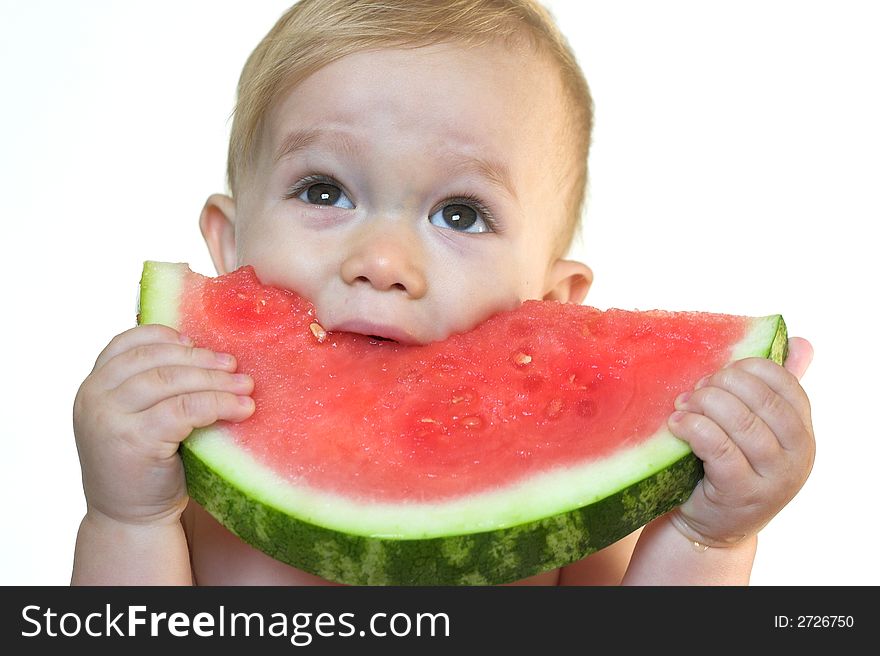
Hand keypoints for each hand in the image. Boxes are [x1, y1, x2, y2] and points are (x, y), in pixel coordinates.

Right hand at [73, 324, 253, 526]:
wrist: (129, 519)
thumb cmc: (144, 465)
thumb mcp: (138, 418)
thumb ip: (152, 387)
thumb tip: (207, 353)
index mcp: (94, 386)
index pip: (126, 343)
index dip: (164, 336)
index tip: (196, 340)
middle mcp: (94, 397)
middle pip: (155, 360)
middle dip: (201, 360)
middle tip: (234, 366)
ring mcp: (109, 418)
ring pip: (171, 381)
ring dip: (215, 381)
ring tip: (246, 386)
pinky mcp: (134, 439)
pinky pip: (184, 409)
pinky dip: (217, 404)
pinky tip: (240, 409)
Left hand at [666, 337, 814, 546]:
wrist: (711, 528)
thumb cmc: (729, 469)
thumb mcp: (757, 431)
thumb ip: (774, 390)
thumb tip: (804, 342)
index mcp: (803, 432)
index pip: (783, 381)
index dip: (745, 369)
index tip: (717, 375)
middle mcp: (798, 455)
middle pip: (761, 399)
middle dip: (720, 385)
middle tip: (694, 391)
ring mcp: (773, 478)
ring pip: (740, 421)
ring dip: (703, 404)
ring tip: (681, 406)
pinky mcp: (741, 492)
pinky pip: (718, 447)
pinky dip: (693, 428)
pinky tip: (676, 425)